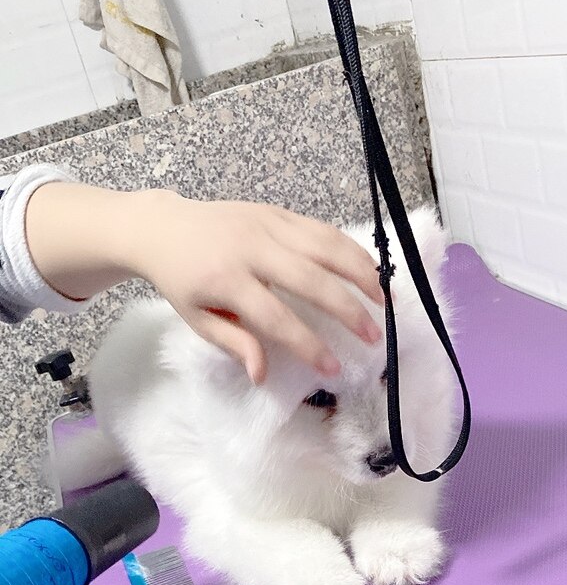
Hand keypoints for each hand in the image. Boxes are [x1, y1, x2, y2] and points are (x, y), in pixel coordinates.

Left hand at [25, 184, 383, 382]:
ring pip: (324, 246)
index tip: (333, 369)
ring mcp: (267, 224)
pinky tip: (369, 269)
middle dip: (347, 311)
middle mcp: (251, 248)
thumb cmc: (182, 281)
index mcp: (225, 280)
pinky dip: (350, 249)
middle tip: (372, 337)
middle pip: (310, 280)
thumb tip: (262, 374)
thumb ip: (233, 343)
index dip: (308, 346)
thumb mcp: (197, 320)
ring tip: (384, 301)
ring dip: (360, 273)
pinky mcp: (277, 211)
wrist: (164, 227)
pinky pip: (321, 229)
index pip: (277, 318)